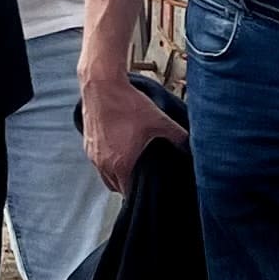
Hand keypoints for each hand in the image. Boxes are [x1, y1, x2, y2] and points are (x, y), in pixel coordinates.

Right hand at [81, 66, 177, 190]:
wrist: (102, 86)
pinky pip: (97, 161)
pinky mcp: (87, 143)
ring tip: (130, 165)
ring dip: (115, 175)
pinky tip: (117, 149)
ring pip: (104, 175)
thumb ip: (178, 135)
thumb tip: (191, 144)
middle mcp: (103, 164)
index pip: (128, 193)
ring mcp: (92, 154)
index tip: (148, 191)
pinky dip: (106, 161)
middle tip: (140, 179)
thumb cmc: (127, 104)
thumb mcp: (159, 120)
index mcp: (121, 164)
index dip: (139, 194)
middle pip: (115, 187)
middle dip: (127, 186)